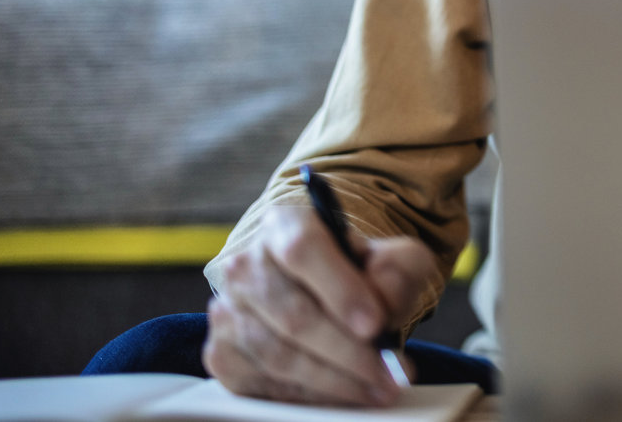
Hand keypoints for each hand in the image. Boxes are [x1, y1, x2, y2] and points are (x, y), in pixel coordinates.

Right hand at [204, 206, 435, 404]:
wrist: (323, 296)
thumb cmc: (359, 274)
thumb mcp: (393, 258)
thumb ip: (398, 270)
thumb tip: (384, 302)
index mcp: (285, 226)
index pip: (303, 249)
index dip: (339, 290)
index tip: (374, 325)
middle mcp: (246, 265)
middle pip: (293, 314)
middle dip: (347, 352)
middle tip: (389, 374)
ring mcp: (228, 311)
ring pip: (278, 354)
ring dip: (334, 380)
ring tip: (378, 389)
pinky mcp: (222, 354)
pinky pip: (264, 383)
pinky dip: (308, 396)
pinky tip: (343, 395)